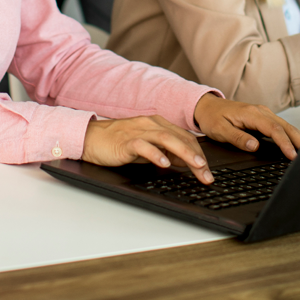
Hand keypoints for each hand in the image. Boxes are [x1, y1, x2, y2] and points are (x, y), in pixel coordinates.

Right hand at [82, 115, 215, 181]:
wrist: (90, 138)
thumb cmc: (117, 143)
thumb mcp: (147, 147)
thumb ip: (165, 151)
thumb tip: (185, 161)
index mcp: (158, 124)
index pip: (186, 138)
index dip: (200, 155)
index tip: (208, 172)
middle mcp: (151, 124)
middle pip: (181, 139)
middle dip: (197, 158)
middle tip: (207, 175)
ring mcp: (139, 131)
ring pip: (167, 139)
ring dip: (184, 153)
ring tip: (196, 166)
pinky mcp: (126, 141)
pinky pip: (143, 146)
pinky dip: (156, 154)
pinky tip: (164, 164)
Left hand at [192, 93, 299, 160]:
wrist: (207, 106)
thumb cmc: (212, 117)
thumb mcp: (219, 130)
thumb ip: (237, 137)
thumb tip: (254, 146)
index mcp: (251, 113)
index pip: (273, 129)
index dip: (284, 143)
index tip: (292, 155)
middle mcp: (260, 111)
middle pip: (285, 126)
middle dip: (299, 139)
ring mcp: (263, 114)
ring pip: (285, 125)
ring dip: (297, 136)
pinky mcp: (263, 118)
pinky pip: (280, 126)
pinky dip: (290, 134)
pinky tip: (296, 143)